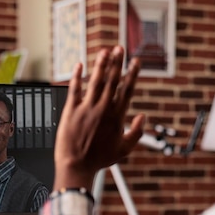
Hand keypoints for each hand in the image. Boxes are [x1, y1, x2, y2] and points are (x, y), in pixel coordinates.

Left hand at [53, 46, 144, 190]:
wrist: (76, 166)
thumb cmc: (98, 160)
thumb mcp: (124, 149)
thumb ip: (136, 133)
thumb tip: (143, 117)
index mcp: (116, 117)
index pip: (127, 90)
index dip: (132, 74)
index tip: (136, 61)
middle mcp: (103, 109)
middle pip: (112, 81)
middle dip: (117, 63)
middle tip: (120, 48)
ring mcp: (86, 108)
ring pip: (95, 81)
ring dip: (101, 65)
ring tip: (105, 51)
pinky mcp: (71, 110)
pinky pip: (74, 89)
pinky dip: (77, 77)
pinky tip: (79, 65)